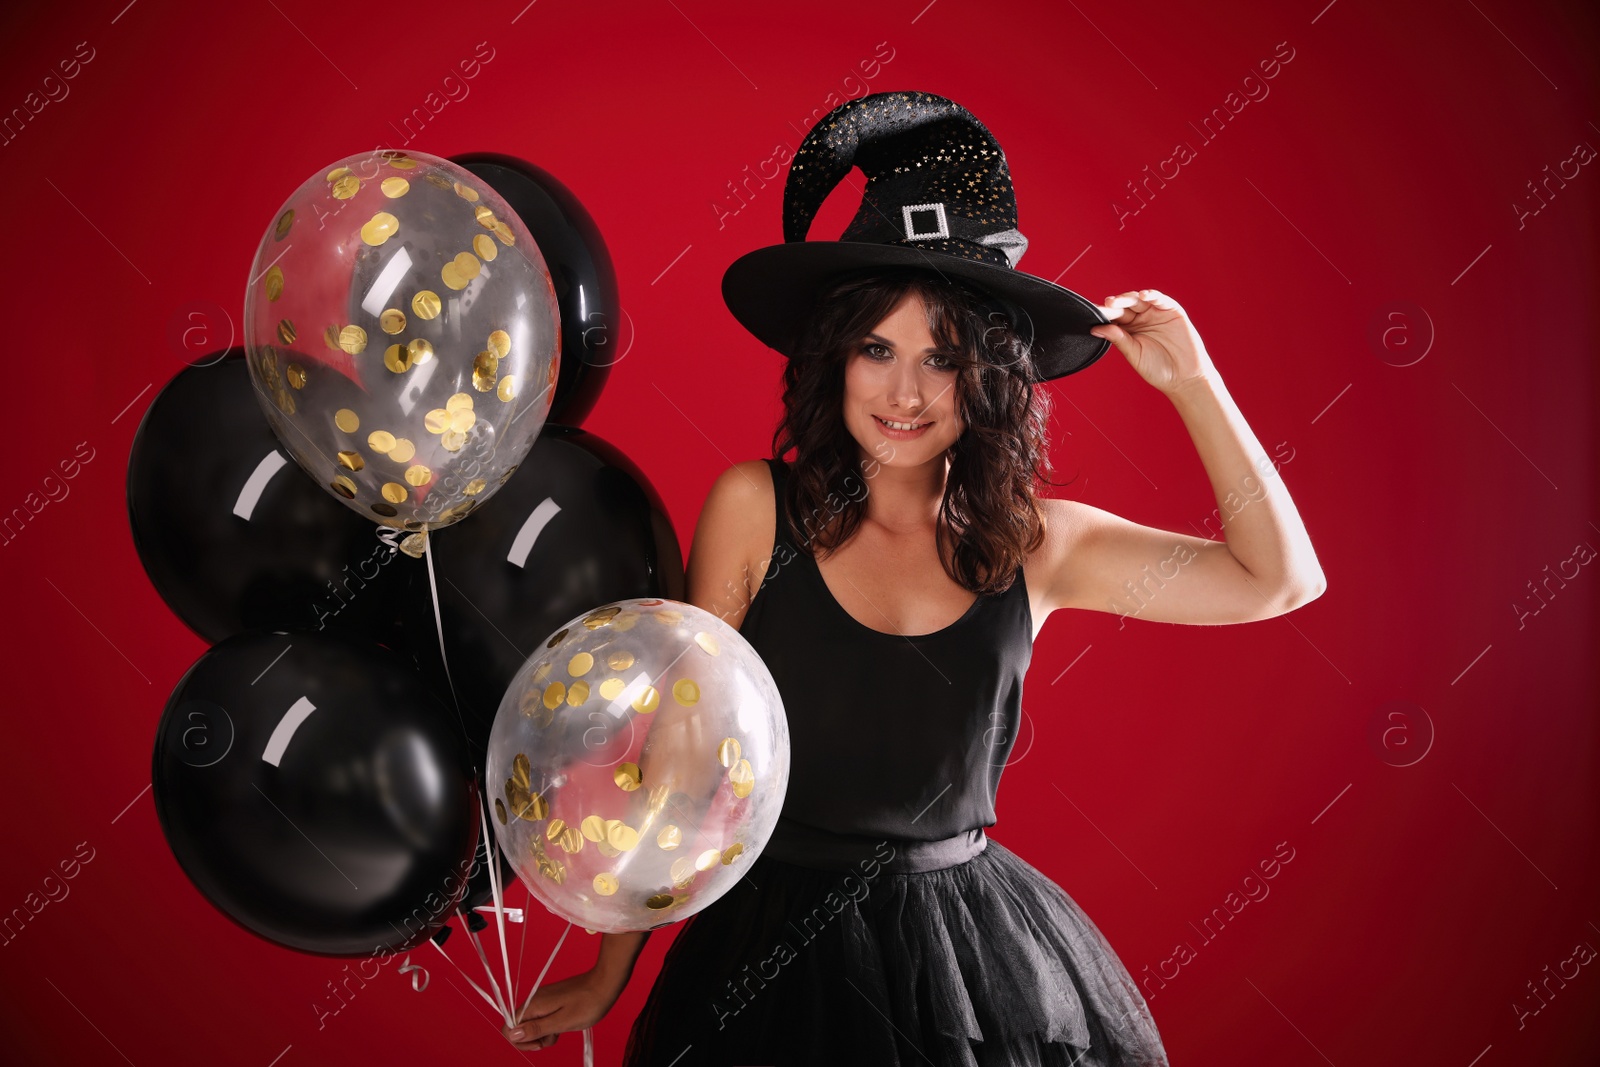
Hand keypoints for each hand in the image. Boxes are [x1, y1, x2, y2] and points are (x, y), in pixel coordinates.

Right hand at [502, 967, 624, 1052]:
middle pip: (520, 1027)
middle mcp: (535, 1001)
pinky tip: (565, 1025)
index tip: (539, 1044)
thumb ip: (536, 1029)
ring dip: (544, 1034)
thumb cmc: (587, 1004)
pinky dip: (551, 1026)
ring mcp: (544, 1000)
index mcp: (533, 1005)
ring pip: (533, 1024)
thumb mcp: (562, 1022)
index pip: (509, 1027)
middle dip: (534, 1039)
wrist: (606, 983)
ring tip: (563, 1030)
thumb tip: (511, 1035)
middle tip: (554, 1037)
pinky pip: (544, 1019)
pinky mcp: (553, 1001)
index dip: (520, 1041)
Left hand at [1090, 289, 1216, 394]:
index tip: (1092, 313)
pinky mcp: (1172, 310)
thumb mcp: (1134, 353)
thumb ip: (1118, 339)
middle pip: (1124, 307)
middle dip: (1114, 305)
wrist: (1185, 378)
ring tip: (1117, 301)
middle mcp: (1141, 319)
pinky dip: (1152, 295)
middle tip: (1106, 305)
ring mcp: (1156, 313)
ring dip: (1128, 298)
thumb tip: (1095, 329)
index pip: (1114, 318)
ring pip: (1139, 300)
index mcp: (1128, 330)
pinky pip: (1160, 299)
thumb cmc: (1158, 369)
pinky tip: (1142, 296)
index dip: (1104, 314)